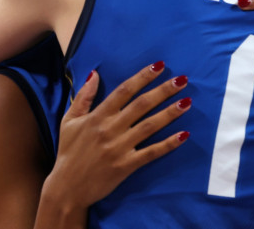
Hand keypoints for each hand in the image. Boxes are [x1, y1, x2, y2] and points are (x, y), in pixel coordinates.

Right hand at [35, 62, 189, 226]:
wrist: (67, 188)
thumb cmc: (69, 152)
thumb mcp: (69, 120)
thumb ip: (83, 96)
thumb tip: (94, 73)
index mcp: (98, 116)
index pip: (124, 90)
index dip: (143, 77)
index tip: (160, 66)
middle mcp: (110, 129)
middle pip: (141, 105)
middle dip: (163, 90)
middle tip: (182, 80)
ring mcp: (120, 148)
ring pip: (149, 126)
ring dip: (170, 113)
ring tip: (187, 102)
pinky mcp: (126, 165)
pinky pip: (151, 152)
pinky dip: (168, 144)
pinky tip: (184, 135)